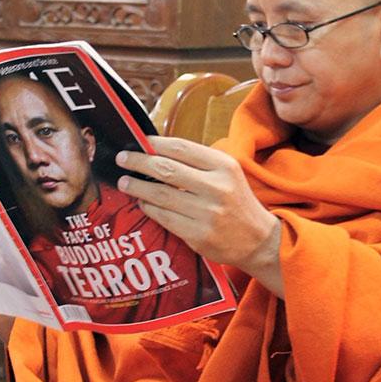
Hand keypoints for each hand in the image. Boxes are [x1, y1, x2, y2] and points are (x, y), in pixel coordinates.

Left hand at [116, 136, 283, 296]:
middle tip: (122, 159)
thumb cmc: (236, 201)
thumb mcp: (227, 173)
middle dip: (139, 162)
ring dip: (138, 187)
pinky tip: (142, 202)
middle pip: (167, 170)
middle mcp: (217, 188)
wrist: (258, 240)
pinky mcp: (198, 235)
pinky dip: (149, 208)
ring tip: (125, 181)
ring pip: (161, 195)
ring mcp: (207, 214)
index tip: (139, 141)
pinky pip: (164, 218)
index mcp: (224, 166)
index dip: (155, 144)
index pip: (182, 148)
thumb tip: (156, 150)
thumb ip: (197, 162)